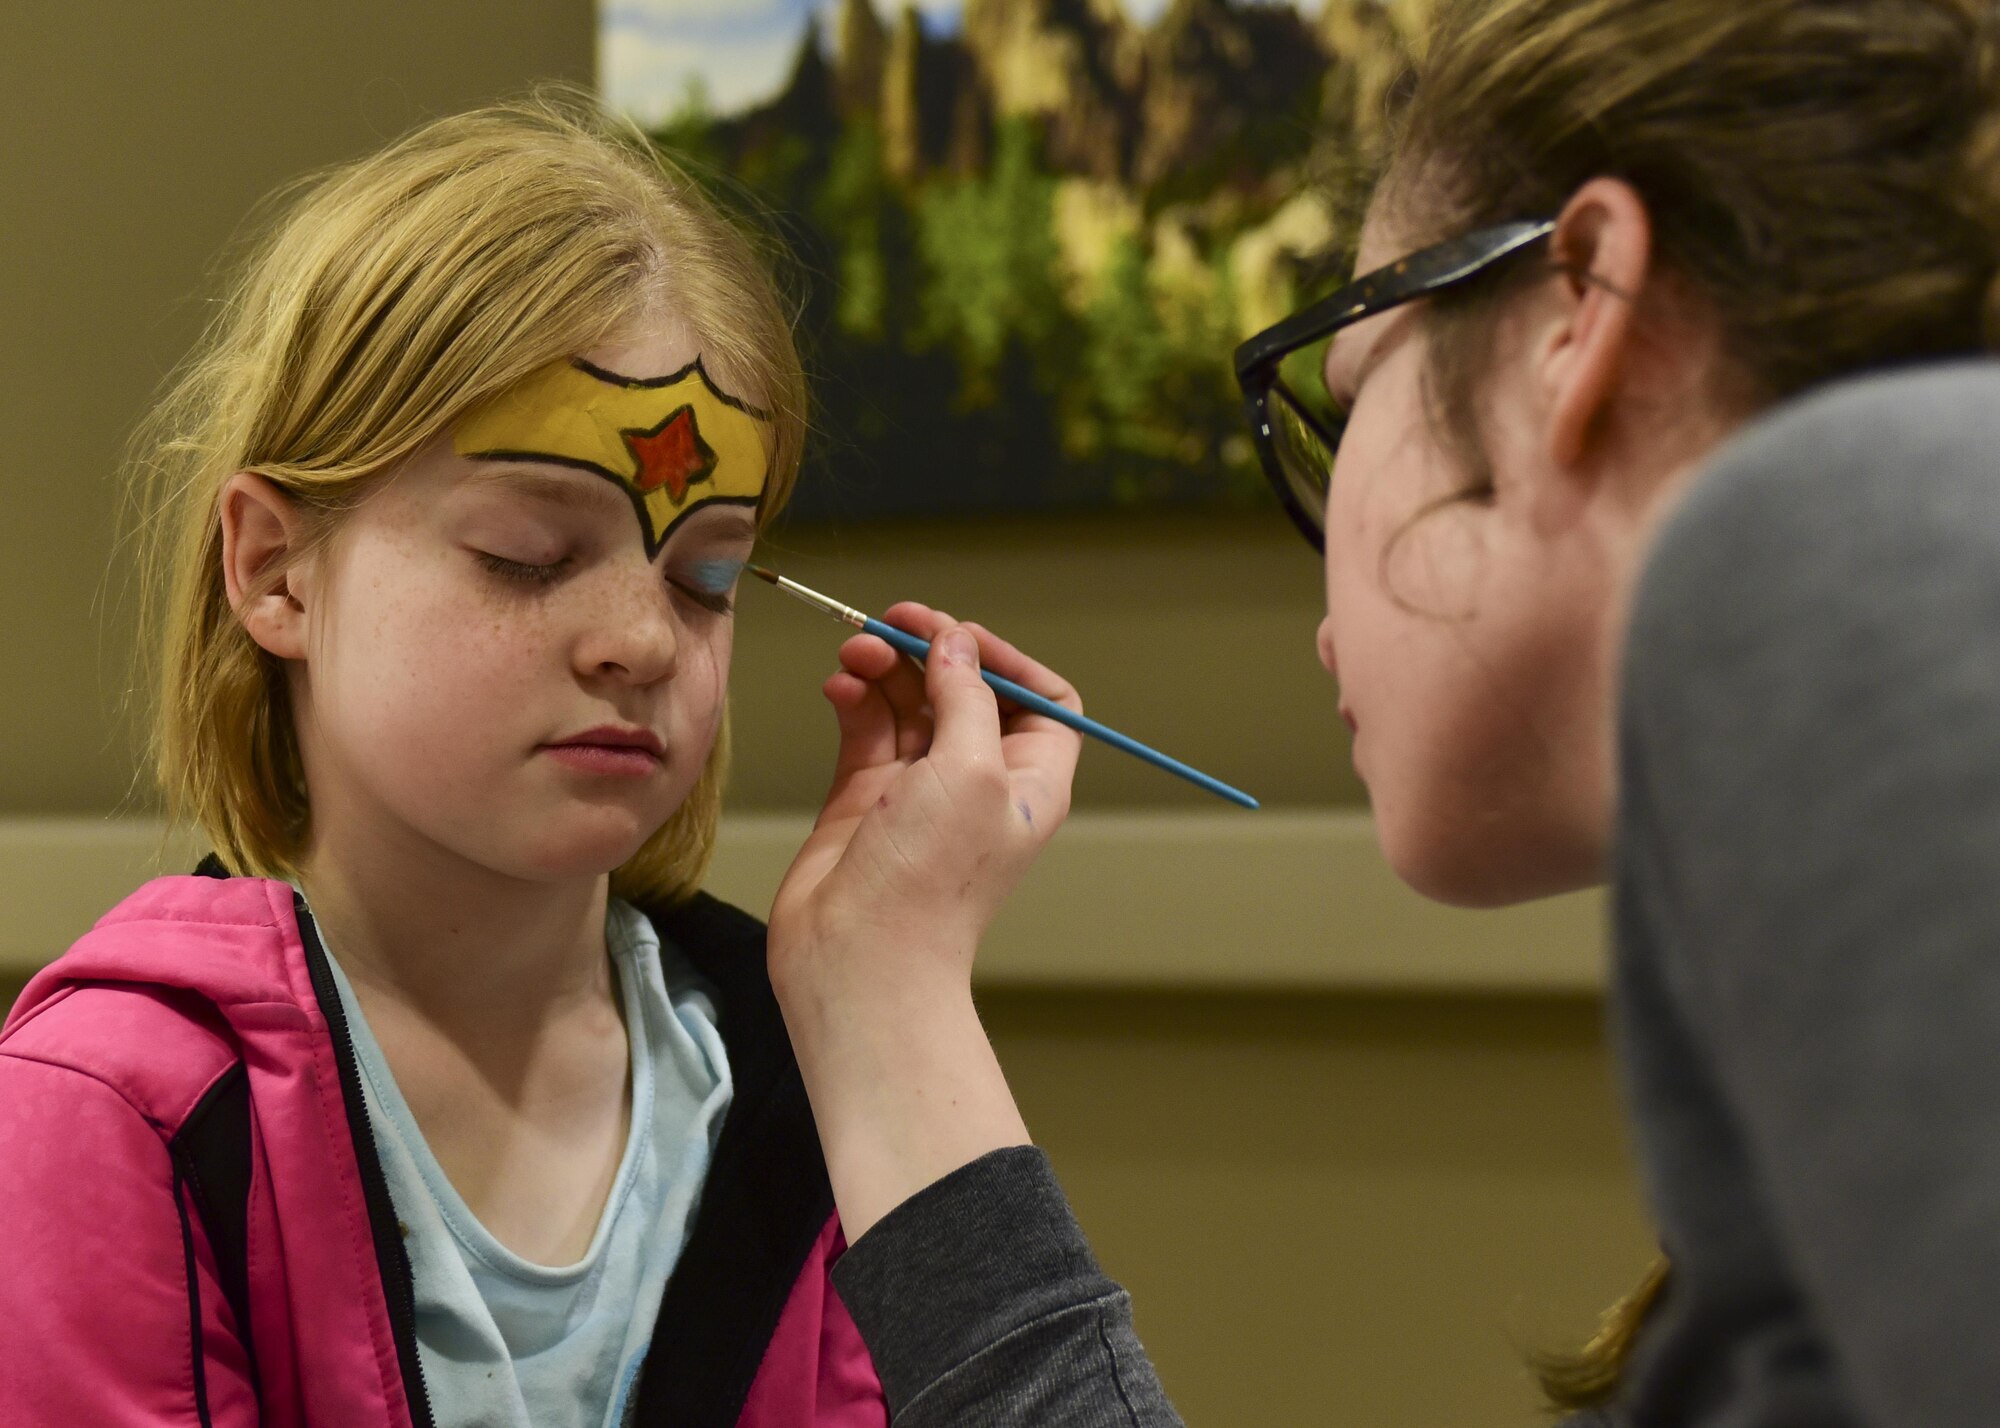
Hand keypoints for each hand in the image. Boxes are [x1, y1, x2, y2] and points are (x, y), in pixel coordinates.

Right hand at [768, 602, 1082, 1004]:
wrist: (860, 958)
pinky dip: (854, 700)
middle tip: (891, 623)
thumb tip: (955, 642)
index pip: (1040, 700)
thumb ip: (965, 695)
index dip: (1004, 660)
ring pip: (909, 703)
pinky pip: (866, 730)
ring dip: (884, 669)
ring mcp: (919, 790)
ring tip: (854, 651)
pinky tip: (839, 687)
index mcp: (1028, 779)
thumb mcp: (970, 769)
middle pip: (965, 690)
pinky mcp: (866, 798)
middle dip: (929, 651)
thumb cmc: (932, 881)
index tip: (959, 636)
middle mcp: (977, 781)